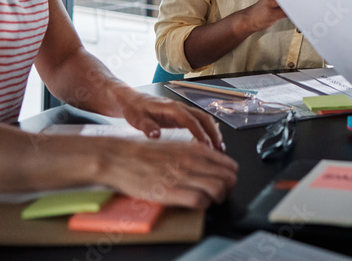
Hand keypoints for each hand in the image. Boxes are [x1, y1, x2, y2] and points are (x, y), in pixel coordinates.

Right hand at [98, 138, 237, 208]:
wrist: (120, 157)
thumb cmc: (144, 153)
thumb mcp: (176, 145)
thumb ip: (195, 153)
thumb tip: (211, 162)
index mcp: (195, 149)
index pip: (229, 165)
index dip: (230, 177)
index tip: (226, 182)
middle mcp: (192, 161)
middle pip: (228, 178)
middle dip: (229, 189)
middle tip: (221, 194)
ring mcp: (182, 176)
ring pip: (218, 189)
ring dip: (218, 198)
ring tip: (210, 201)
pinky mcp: (170, 191)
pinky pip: (199, 200)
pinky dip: (203, 205)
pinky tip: (196, 204)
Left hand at [115, 88, 223, 148]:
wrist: (132, 100)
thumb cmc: (135, 109)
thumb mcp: (137, 119)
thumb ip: (147, 127)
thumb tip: (156, 136)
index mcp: (171, 108)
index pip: (190, 120)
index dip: (200, 133)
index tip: (206, 146)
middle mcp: (180, 108)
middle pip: (204, 118)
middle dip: (214, 133)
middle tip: (219, 149)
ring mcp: (182, 111)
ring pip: (204, 120)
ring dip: (213, 132)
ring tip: (219, 149)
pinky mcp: (181, 116)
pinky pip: (199, 123)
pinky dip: (207, 132)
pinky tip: (209, 144)